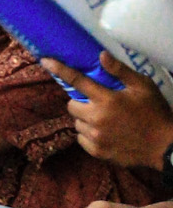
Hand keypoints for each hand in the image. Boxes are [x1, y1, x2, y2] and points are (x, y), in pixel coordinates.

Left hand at [40, 58, 172, 170]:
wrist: (164, 145)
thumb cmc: (155, 112)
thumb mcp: (143, 87)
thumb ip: (120, 72)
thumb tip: (100, 55)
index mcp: (107, 99)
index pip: (77, 81)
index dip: (60, 70)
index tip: (46, 61)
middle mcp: (96, 118)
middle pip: (71, 106)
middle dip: (80, 103)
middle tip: (98, 103)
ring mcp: (94, 136)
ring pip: (76, 123)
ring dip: (85, 119)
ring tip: (105, 119)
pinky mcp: (96, 151)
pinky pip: (81, 139)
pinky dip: (88, 135)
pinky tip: (105, 133)